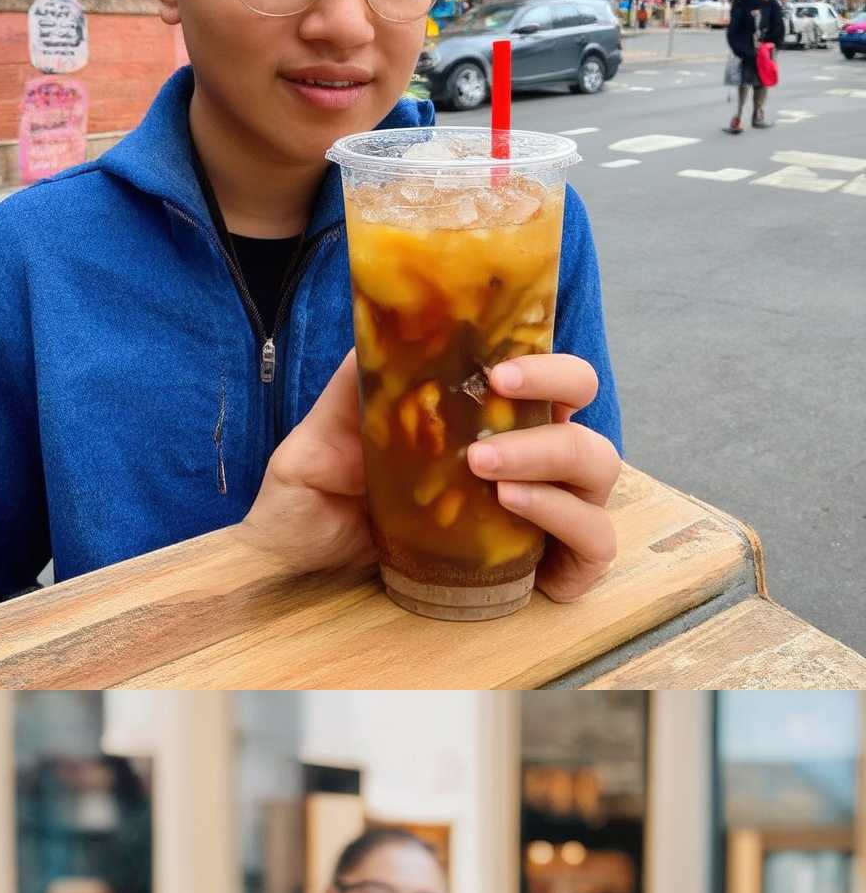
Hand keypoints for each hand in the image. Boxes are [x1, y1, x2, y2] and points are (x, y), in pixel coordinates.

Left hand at [239, 350, 620, 604]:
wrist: (293, 561)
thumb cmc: (317, 497)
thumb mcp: (323, 435)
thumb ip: (355, 385)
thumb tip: (385, 324)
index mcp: (491, 422)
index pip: (556, 379)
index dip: (547, 367)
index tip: (497, 372)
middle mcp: (528, 462)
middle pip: (584, 420)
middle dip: (548, 417)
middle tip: (480, 445)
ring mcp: (544, 515)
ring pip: (598, 473)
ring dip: (551, 465)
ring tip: (490, 479)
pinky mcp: (546, 568)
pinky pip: (595, 543)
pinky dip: (570, 522)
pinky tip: (515, 512)